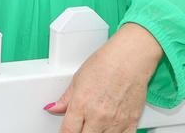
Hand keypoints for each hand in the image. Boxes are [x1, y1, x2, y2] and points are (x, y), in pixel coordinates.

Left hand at [44, 25, 161, 132]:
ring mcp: (115, 122)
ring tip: (93, 126)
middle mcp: (97, 116)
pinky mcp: (131, 123)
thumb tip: (52, 108)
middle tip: (79, 127)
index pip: (67, 132)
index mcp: (81, 105)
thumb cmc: (104, 64)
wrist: (130, 59)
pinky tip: (108, 130)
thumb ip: (65, 99)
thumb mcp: (77, 79)